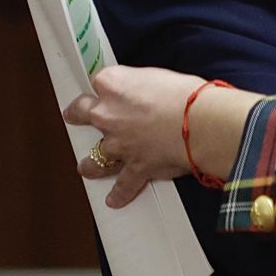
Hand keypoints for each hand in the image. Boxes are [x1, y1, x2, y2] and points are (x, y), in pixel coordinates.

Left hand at [65, 64, 235, 208]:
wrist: (200, 123)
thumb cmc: (186, 96)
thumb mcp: (160, 76)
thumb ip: (143, 84)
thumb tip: (146, 92)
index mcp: (114, 84)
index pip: (100, 81)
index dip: (107, 86)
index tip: (109, 87)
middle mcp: (108, 114)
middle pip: (81, 113)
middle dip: (77, 115)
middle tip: (74, 115)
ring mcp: (118, 144)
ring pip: (95, 157)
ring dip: (90, 163)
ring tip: (86, 167)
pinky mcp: (133, 167)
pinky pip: (123, 185)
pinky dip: (119, 194)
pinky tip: (114, 199)